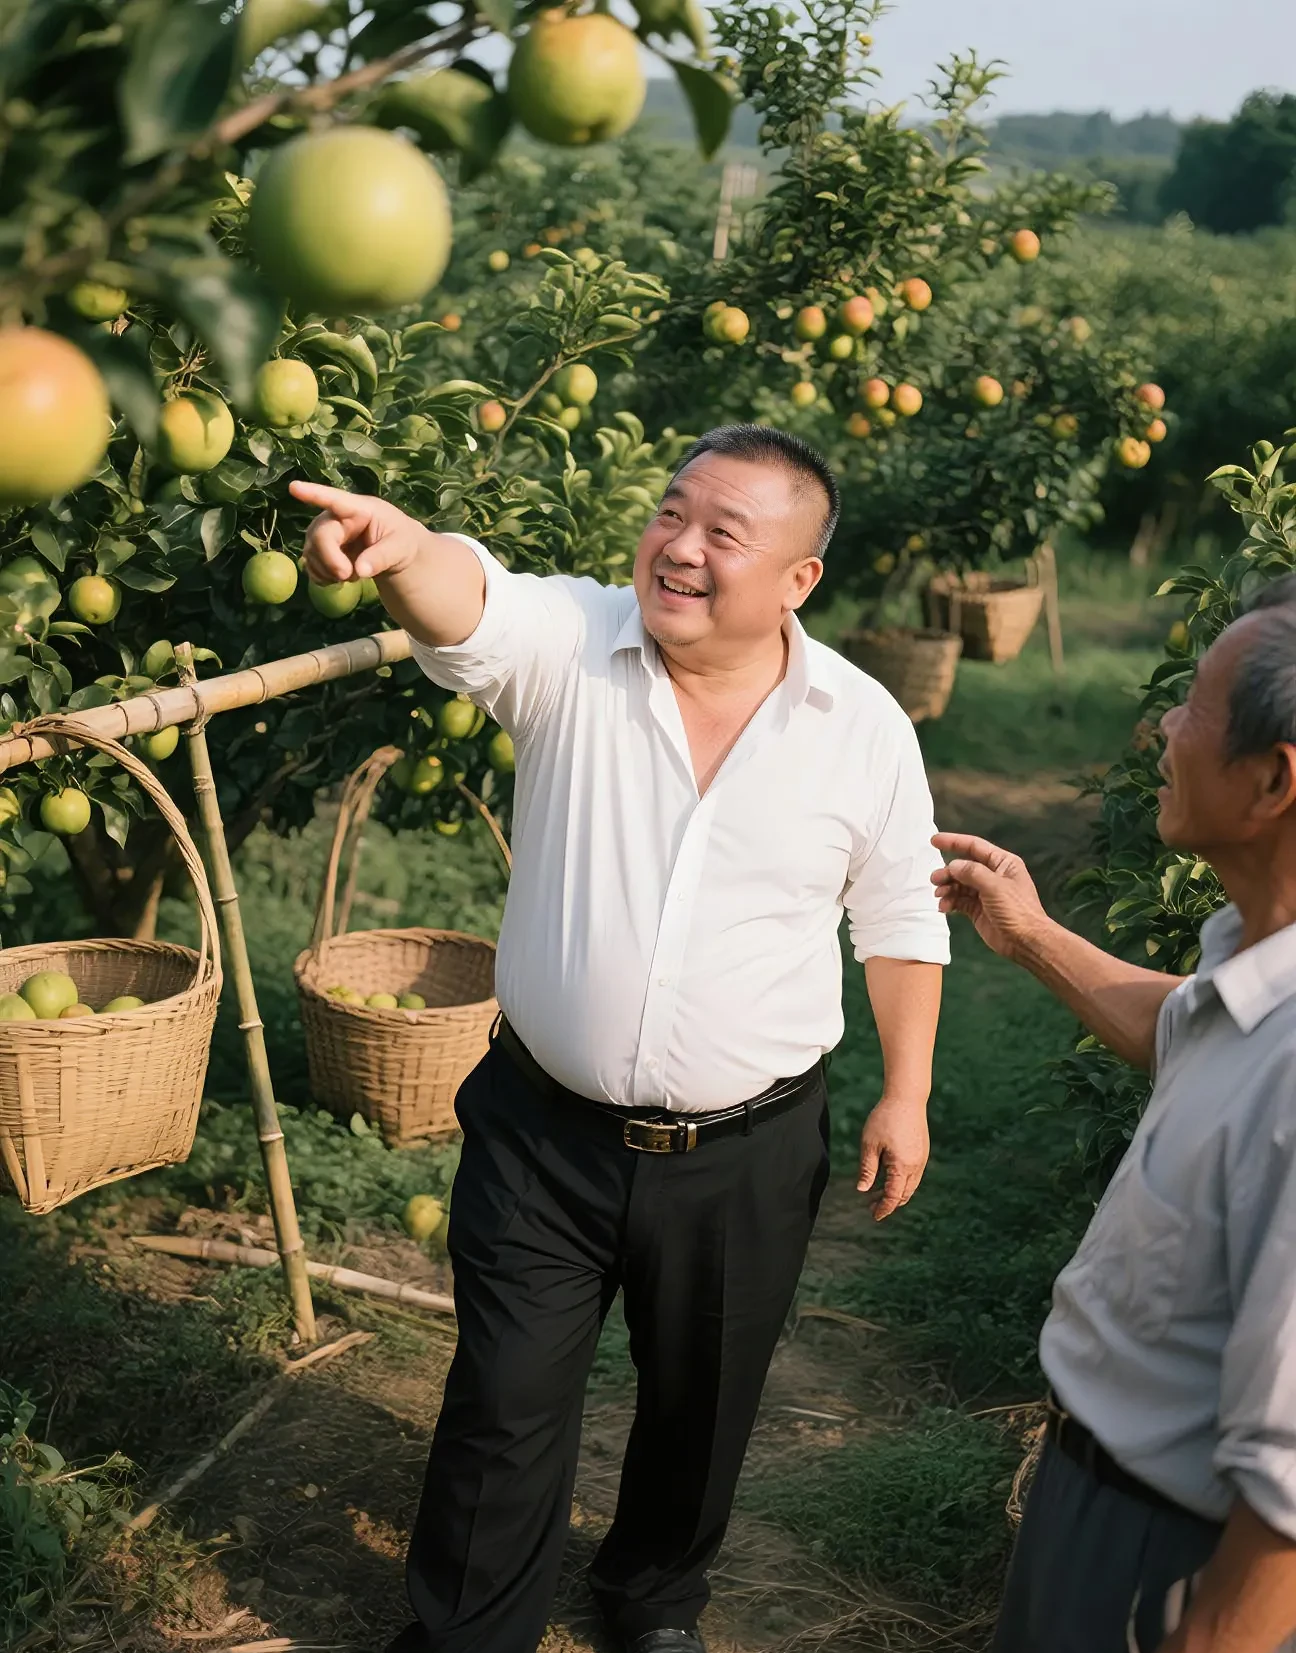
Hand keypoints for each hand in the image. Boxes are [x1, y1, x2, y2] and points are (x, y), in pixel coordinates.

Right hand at [290, 481, 429, 584]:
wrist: (394, 553)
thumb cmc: (400, 540)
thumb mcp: (402, 547)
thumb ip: (382, 557)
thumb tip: (360, 570)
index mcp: (359, 508)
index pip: (335, 500)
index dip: (314, 494)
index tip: (294, 487)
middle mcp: (336, 518)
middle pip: (319, 535)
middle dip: (330, 559)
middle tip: (347, 576)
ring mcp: (325, 534)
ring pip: (311, 553)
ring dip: (328, 571)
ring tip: (352, 575)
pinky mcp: (319, 551)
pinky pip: (310, 566)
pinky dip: (322, 578)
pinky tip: (338, 578)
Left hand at [858, 1096, 929, 1220]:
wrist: (907, 1098)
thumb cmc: (885, 1118)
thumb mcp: (870, 1144)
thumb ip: (867, 1169)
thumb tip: (862, 1190)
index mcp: (902, 1166)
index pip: (894, 1196)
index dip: (884, 1208)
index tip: (874, 1215)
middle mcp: (916, 1166)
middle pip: (904, 1194)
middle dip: (889, 1203)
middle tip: (871, 1205)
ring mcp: (922, 1159)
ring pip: (911, 1185)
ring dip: (896, 1192)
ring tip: (877, 1192)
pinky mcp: (922, 1151)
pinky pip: (914, 1174)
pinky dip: (902, 1182)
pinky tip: (889, 1176)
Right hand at [931, 832, 1047, 959]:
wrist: (1026, 942)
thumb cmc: (1017, 910)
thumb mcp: (995, 887)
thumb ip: (972, 872)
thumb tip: (952, 865)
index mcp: (1002, 863)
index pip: (974, 846)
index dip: (954, 842)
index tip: (934, 841)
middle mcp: (992, 875)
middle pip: (963, 866)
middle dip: (948, 872)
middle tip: (935, 880)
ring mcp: (984, 893)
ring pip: (959, 884)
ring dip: (947, 888)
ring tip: (939, 896)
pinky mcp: (977, 909)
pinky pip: (959, 900)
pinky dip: (950, 902)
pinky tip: (945, 907)